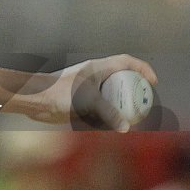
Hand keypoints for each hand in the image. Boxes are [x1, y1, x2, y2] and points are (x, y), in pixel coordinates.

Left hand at [34, 55, 158, 131]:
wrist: (36, 100)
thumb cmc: (59, 93)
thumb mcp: (88, 101)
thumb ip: (108, 113)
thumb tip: (126, 128)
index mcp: (97, 67)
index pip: (126, 61)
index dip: (143, 68)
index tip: (152, 82)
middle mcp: (94, 75)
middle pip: (121, 77)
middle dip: (135, 88)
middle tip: (145, 102)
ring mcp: (88, 88)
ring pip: (111, 93)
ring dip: (123, 102)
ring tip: (135, 115)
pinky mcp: (81, 100)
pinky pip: (101, 105)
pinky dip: (110, 112)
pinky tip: (115, 124)